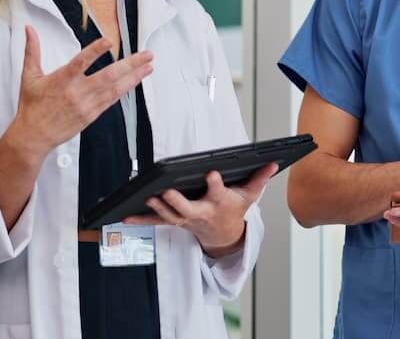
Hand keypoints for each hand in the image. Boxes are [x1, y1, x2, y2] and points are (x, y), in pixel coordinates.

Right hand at [12, 26, 153, 153]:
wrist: (34, 136)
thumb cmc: (31, 106)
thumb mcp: (29, 76)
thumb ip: (32, 51)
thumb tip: (29, 29)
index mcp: (61, 80)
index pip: (80, 62)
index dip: (95, 51)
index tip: (109, 41)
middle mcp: (77, 92)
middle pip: (108, 76)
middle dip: (130, 64)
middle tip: (147, 54)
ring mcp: (86, 105)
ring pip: (115, 89)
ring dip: (134, 77)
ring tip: (149, 67)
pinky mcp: (91, 115)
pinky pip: (111, 100)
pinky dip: (124, 90)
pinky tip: (135, 81)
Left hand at [124, 163, 277, 257]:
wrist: (224, 236)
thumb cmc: (234, 211)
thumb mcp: (249, 196)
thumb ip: (259, 178)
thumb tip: (273, 162)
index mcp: (219, 203)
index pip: (218, 192)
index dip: (215, 184)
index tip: (211, 173)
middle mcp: (201, 213)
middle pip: (188, 209)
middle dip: (177, 201)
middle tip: (166, 191)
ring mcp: (186, 220)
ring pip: (170, 216)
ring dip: (158, 209)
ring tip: (147, 198)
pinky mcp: (175, 222)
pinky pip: (157, 222)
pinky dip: (142, 219)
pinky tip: (126, 215)